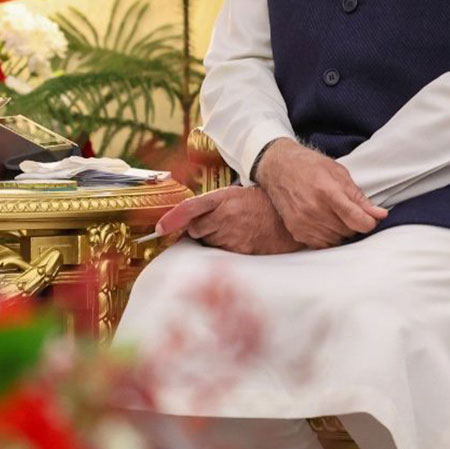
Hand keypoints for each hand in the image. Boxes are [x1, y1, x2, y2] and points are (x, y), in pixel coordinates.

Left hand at [160, 188, 303, 254]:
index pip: (190, 208)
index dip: (172, 219)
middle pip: (196, 230)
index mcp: (223, 198)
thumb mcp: (236, 194)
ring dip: (214, 240)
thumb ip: (213, 205)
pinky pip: (222, 254)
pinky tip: (242, 240)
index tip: (159, 229)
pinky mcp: (242, 252)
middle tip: (221, 224)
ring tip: (236, 231)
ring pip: (208, 243)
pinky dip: (226, 251)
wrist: (290, 219)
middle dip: (202, 229)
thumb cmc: (262, 204)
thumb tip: (190, 221)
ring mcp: (233, 235)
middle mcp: (226, 216)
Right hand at [254, 139, 385, 247]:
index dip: (369, 222)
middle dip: (354, 223)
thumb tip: (380, 215)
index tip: (370, 218)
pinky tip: (324, 222)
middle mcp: (314, 210)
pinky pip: (322, 244)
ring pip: (337, 239)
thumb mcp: (339, 174)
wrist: (278, 168)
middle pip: (349, 231)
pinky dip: (328, 236)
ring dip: (341, 231)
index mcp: (328, 192)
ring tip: (334, 214)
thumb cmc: (310, 167)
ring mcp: (303, 222)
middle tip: (349, 211)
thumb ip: (359, 197)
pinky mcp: (296, 230)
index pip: (358, 220)